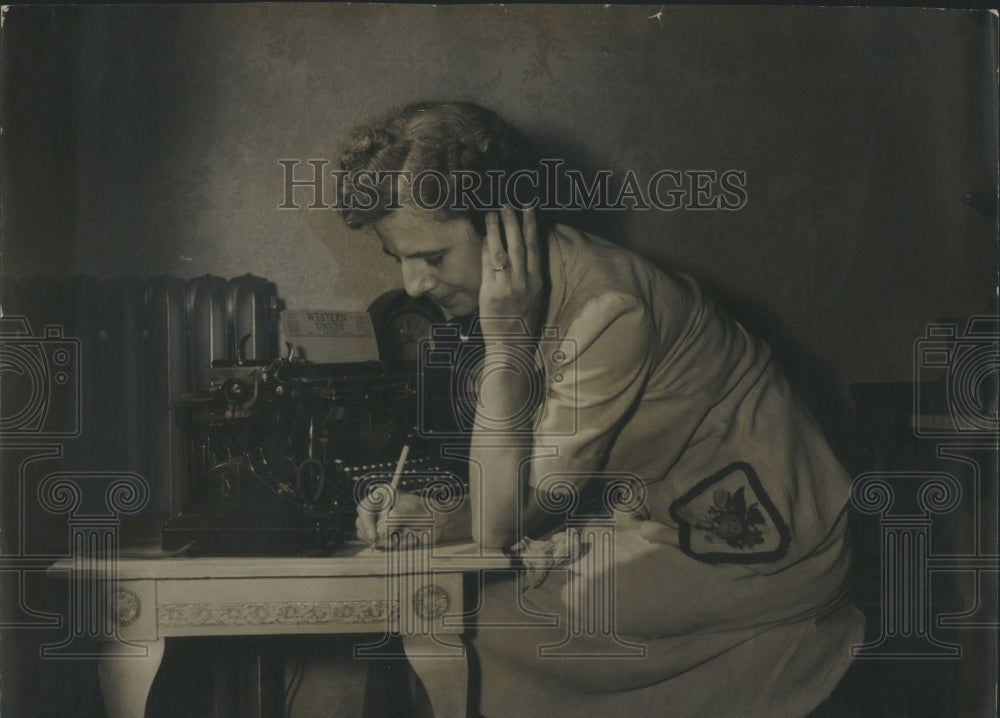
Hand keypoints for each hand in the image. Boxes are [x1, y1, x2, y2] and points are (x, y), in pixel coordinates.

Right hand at [355, 490, 428, 548]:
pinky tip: (403, 541)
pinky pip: (377, 545)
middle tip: (389, 542)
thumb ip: (394, 518)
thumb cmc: (427, 513)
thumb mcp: (411, 512)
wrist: (439, 524)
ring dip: (383, 542)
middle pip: (361, 524)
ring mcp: (378, 524)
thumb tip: (380, 532)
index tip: (374, 536)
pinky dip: (388, 546)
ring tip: (403, 538)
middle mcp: (377, 509)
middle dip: (373, 535)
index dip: (366, 522)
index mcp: (383, 496)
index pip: (364, 508)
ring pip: (367, 537)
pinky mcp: (382, 536)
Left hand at [478, 205, 543, 337]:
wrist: (512, 345)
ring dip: (497, 229)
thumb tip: (519, 251)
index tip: (529, 208)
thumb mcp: (533, 296)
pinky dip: (486, 248)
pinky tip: (482, 236)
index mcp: (538, 280)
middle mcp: (525, 281)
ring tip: (493, 213)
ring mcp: (508, 286)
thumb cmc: (522, 321)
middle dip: (514, 221)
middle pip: (520, 244)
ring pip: (503, 251)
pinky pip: (488, 265)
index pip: (535, 247)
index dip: (532, 225)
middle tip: (508, 203)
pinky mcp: (491, 292)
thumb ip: (528, 275)